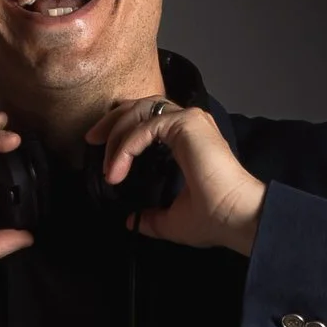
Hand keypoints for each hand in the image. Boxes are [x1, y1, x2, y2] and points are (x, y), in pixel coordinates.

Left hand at [87, 97, 266, 254]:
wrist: (235, 218)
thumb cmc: (213, 218)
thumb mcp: (172, 219)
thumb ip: (151, 217)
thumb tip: (131, 220)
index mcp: (188, 139)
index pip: (149, 119)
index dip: (121, 129)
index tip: (99, 149)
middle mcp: (189, 123)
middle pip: (140, 106)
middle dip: (111, 121)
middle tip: (90, 140)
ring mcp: (189, 120)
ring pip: (140, 112)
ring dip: (116, 135)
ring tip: (106, 166)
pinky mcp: (187, 124)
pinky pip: (144, 127)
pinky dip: (125, 146)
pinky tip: (116, 169)